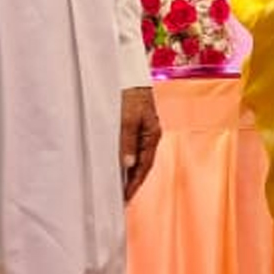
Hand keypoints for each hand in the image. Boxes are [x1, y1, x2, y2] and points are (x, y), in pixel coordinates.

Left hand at [120, 86, 160, 202]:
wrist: (131, 75)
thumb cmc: (131, 94)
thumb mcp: (128, 118)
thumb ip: (128, 141)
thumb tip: (128, 164)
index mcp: (153, 135)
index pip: (144, 166)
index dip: (135, 183)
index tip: (125, 197)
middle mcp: (151, 136)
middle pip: (143, 165)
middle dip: (133, 182)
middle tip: (122, 198)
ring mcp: (146, 132)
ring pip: (139, 158)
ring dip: (131, 173)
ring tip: (121, 188)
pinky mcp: (139, 127)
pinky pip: (134, 149)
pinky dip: (129, 161)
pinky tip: (121, 167)